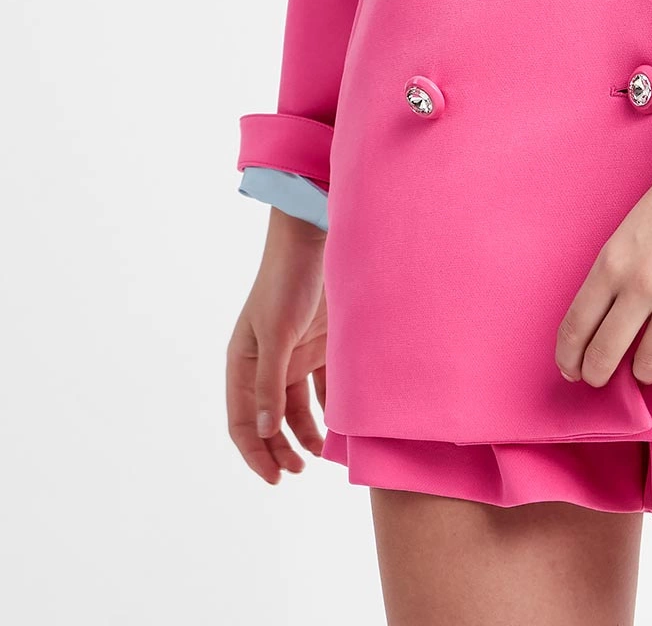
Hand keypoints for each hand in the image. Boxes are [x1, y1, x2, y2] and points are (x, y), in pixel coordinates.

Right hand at [226, 208, 328, 483]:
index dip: (254, 453)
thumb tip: (264, 431)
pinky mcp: (321, 347)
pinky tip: (342, 426)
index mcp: (243, 363)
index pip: (241, 421)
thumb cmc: (286, 283)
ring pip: (297, 409)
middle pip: (269, 421)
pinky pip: (324, 388)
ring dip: (306, 433)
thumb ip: (269, 383)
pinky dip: (331, 409)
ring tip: (319, 454)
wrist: (317, 241)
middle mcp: (266, 365)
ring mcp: (294, 357)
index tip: (274, 478)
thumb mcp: (275, 335)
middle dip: (280, 449)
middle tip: (297, 471)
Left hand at [555, 80, 651, 387]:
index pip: (577, 325)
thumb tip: (612, 316)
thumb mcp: (634, 224)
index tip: (572, 371)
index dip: (570, 357)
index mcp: (614, 258)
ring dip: (648, 371)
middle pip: (606, 353)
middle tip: (605, 379)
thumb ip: (620, 268)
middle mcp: (643, 280)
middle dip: (600, 374)